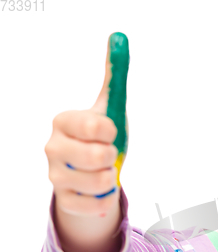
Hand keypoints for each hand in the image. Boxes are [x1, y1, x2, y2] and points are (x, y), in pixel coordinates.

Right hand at [45, 32, 128, 216]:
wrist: (91, 173)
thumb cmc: (101, 138)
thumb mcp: (109, 108)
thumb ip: (115, 76)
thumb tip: (120, 37)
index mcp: (64, 121)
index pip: (97, 126)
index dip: (112, 132)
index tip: (111, 132)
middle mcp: (52, 147)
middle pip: (99, 156)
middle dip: (112, 156)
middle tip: (106, 154)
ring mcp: (55, 176)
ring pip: (101, 181)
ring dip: (111, 178)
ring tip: (102, 172)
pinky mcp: (65, 201)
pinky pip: (97, 205)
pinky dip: (106, 199)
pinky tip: (98, 191)